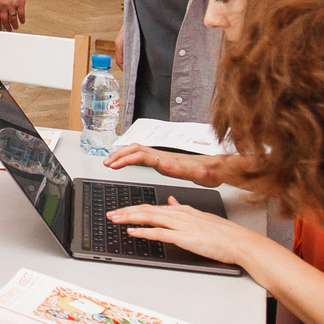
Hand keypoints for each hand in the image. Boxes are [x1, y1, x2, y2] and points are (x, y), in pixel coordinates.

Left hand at [0, 0, 31, 30]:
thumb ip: (0, 2)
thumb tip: (2, 11)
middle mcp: (4, 5)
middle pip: (4, 20)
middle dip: (6, 27)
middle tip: (8, 30)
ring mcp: (12, 5)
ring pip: (13, 19)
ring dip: (14, 25)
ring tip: (15, 28)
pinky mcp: (21, 3)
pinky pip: (21, 15)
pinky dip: (22, 19)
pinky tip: (22, 21)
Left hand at [104, 201, 267, 265]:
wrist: (239, 241)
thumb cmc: (223, 234)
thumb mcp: (201, 216)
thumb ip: (183, 209)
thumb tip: (170, 201)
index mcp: (183, 210)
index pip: (154, 207)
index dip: (135, 209)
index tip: (121, 210)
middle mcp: (180, 214)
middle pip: (147, 210)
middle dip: (126, 211)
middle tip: (110, 214)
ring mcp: (182, 225)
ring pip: (150, 218)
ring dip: (130, 218)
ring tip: (115, 219)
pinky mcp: (185, 237)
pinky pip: (160, 233)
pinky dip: (144, 231)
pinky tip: (132, 231)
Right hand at [106, 145, 229, 186]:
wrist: (217, 169)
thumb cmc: (208, 172)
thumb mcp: (196, 173)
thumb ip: (180, 168)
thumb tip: (163, 163)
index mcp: (167, 159)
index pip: (141, 155)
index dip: (125, 159)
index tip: (114, 164)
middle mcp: (163, 156)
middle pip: (135, 149)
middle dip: (119, 154)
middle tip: (107, 162)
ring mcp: (163, 157)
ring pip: (138, 151)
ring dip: (123, 154)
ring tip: (112, 161)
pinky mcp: (164, 161)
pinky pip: (143, 156)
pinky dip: (131, 158)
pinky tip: (129, 163)